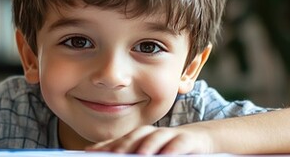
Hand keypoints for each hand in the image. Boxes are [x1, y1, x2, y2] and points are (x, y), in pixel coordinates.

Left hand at [86, 125, 214, 154]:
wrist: (200, 141)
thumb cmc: (169, 150)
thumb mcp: (150, 154)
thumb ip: (132, 156)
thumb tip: (108, 156)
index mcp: (139, 139)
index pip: (119, 142)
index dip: (105, 147)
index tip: (90, 153)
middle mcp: (151, 135)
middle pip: (134, 137)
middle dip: (122, 146)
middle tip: (111, 155)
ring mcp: (169, 135)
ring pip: (155, 137)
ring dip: (146, 145)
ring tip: (139, 155)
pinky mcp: (187, 139)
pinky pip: (179, 143)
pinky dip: (172, 148)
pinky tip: (166, 155)